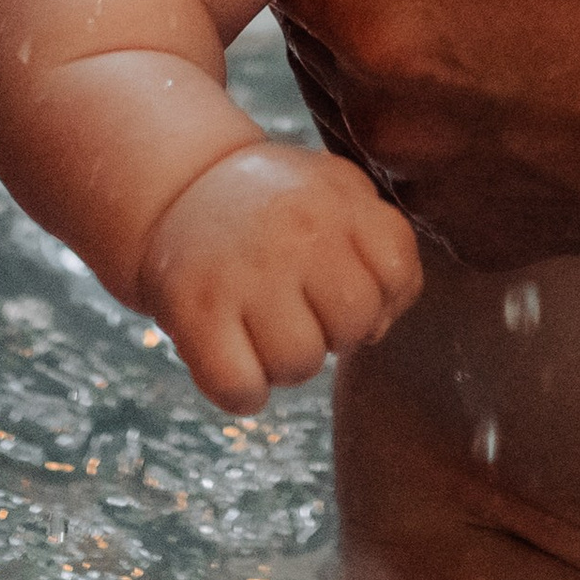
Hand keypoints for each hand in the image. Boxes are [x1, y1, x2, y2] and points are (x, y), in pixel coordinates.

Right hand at [138, 143, 421, 413]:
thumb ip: (384, 248)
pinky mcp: (195, 311)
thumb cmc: (279, 207)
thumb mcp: (341, 194)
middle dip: (334, 331)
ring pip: (300, 364)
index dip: (380, 294)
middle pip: (354, 325)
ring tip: (265, 327)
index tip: (343, 284)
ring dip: (286, 363)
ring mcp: (244, 272)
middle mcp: (295, 232)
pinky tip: (236, 357)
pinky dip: (243, 392)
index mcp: (338, 201)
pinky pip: (241, 390)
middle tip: (300, 309)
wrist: (182, 187)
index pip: (397, 272)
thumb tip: (378, 327)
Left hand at [268, 0, 579, 267]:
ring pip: (367, 104)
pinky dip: (448, 125)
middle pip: (326, 36)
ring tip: (490, 11)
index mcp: (386, 32)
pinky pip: (424, 168)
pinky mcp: (484, 236)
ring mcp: (435, 194)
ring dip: (403, 57)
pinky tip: (515, 83)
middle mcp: (388, 130)